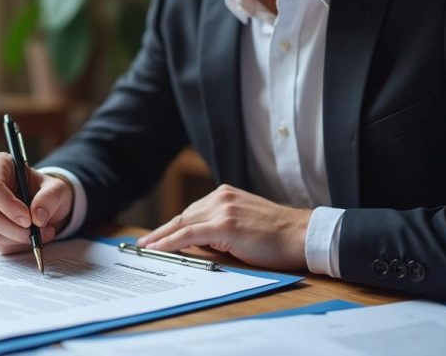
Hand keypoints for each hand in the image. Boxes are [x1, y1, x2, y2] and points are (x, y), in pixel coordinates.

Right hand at [0, 152, 73, 253]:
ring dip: (20, 238)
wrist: (42, 203)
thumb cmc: (46, 191)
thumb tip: (37, 217)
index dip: (9, 206)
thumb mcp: (58, 189)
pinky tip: (30, 236)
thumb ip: (50, 198)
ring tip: (42, 232)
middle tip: (40, 230)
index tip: (29, 219)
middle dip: (17, 229)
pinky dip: (17, 244)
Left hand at [137, 184, 311, 270]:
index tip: (156, 237)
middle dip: (161, 232)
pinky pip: (189, 235)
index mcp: (225, 195)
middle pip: (182, 217)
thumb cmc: (278, 236)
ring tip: (146, 249)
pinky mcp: (224, 225)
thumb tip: (198, 242)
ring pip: (182, 224)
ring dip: (161, 238)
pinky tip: (158, 250)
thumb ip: (221, 227)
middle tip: (143, 245)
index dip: (171, 227)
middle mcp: (221, 197)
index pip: (191, 213)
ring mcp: (222, 209)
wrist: (302, 235)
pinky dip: (170, 242)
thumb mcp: (244, 224)